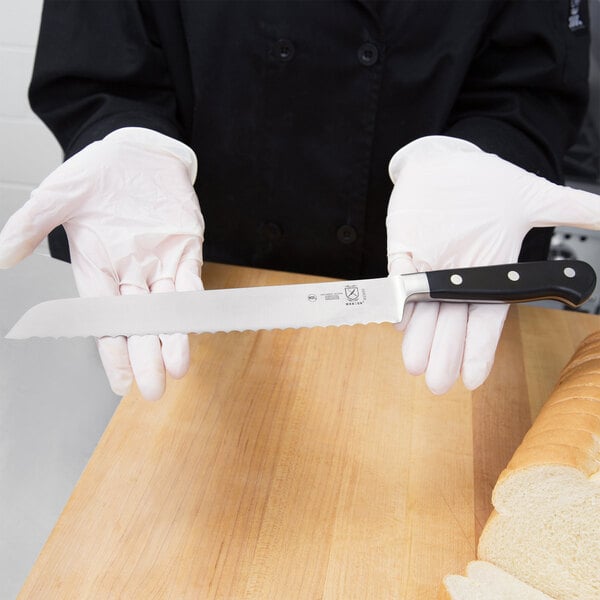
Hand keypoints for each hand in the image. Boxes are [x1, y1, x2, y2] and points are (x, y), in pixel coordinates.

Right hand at [0, 127, 203, 400]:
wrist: (137, 149)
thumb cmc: (96, 172)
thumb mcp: (58, 196)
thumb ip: (30, 226)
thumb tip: (2, 258)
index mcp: (98, 270)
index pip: (105, 321)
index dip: (112, 351)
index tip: (119, 382)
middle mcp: (130, 275)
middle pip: (139, 325)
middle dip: (145, 356)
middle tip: (153, 389)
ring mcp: (159, 265)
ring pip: (168, 311)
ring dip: (173, 338)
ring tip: (177, 368)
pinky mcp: (185, 251)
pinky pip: (191, 283)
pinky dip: (193, 305)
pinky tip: (194, 328)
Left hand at [386, 135, 598, 393]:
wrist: (449, 162)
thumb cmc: (488, 184)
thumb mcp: (536, 197)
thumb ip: (576, 210)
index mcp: (487, 273)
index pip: (486, 319)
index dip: (480, 350)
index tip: (473, 379)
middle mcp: (456, 275)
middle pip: (452, 323)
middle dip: (445, 354)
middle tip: (437, 384)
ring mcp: (427, 263)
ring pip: (423, 309)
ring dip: (419, 338)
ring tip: (415, 366)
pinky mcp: (403, 247)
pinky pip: (399, 275)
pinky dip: (399, 298)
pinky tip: (400, 322)